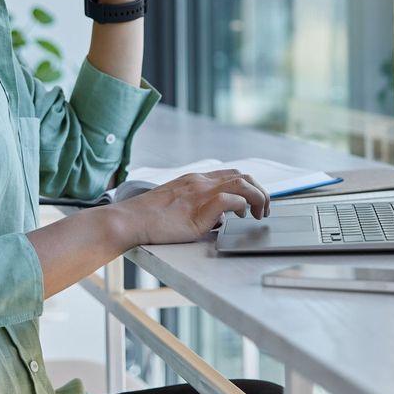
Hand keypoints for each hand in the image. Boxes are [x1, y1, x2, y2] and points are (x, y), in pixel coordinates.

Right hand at [113, 169, 270, 246]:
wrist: (130, 220)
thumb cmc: (150, 218)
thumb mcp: (179, 206)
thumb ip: (200, 208)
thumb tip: (220, 219)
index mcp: (195, 179)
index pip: (231, 174)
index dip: (249, 186)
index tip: (254, 202)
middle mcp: (200, 181)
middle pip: (242, 175)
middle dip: (259, 191)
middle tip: (263, 210)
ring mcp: (199, 193)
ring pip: (241, 183)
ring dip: (257, 198)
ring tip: (259, 214)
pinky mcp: (198, 208)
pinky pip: (229, 199)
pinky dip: (241, 206)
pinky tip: (241, 217)